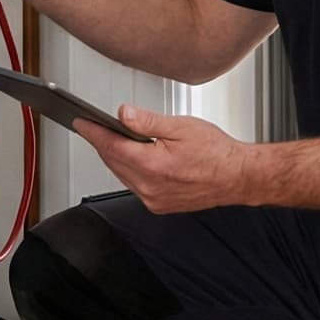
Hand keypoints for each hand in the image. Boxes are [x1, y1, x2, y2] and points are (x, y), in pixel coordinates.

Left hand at [72, 108, 257, 213]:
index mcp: (153, 165)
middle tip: (93, 127)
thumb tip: (125, 114)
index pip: (111, 146)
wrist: (237, 177)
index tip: (81, 123)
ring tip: (113, 140)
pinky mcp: (159, 205)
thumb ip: (150, 121)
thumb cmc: (217, 152)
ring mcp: (153, 199)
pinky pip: (134, 186)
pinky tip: (136, 159)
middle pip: (113, 162)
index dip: (93, 132)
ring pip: (122, 175)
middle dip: (102, 143)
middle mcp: (149, 187)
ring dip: (115, 157)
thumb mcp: (183, 126)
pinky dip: (129, 171)